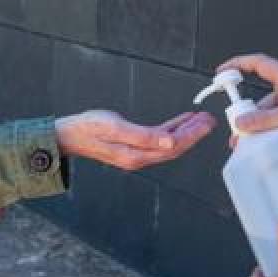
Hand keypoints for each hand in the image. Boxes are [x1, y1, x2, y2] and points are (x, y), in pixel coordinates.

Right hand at [55, 110, 215, 170]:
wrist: (68, 135)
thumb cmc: (87, 128)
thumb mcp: (114, 127)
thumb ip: (144, 136)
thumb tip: (170, 142)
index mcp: (136, 155)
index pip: (172, 148)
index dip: (191, 136)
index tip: (205, 123)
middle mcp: (139, 157)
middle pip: (174, 148)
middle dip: (193, 134)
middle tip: (209, 120)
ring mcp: (136, 153)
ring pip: (168, 144)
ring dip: (185, 131)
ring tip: (200, 119)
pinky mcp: (133, 146)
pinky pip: (158, 139)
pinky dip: (171, 129)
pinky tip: (179, 122)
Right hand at [218, 54, 277, 145]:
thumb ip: (266, 120)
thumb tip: (241, 123)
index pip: (257, 64)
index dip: (238, 64)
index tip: (221, 73)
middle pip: (258, 98)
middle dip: (245, 113)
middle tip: (237, 128)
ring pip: (266, 115)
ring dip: (257, 128)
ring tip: (249, 143)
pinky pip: (275, 125)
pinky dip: (268, 134)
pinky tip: (264, 144)